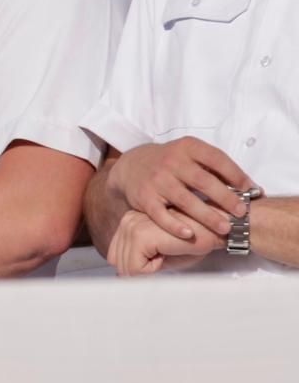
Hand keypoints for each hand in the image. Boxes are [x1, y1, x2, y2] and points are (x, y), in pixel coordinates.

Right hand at [107, 137, 251, 242]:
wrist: (132, 166)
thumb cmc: (171, 163)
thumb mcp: (189, 155)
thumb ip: (213, 167)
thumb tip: (249, 187)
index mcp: (187, 147)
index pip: (216, 158)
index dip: (235, 174)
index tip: (250, 189)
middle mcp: (171, 162)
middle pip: (202, 181)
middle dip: (225, 198)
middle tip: (241, 213)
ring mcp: (156, 180)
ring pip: (184, 200)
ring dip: (207, 216)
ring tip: (225, 228)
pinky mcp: (144, 198)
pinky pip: (161, 214)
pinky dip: (175, 225)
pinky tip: (190, 234)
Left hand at [108, 209, 222, 275]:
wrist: (218, 228)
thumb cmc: (195, 239)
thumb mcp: (161, 251)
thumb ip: (140, 260)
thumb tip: (121, 276)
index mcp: (130, 222)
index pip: (115, 255)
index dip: (135, 266)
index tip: (159, 259)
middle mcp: (128, 221)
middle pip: (117, 262)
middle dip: (140, 269)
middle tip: (165, 258)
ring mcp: (132, 227)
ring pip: (125, 267)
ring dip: (148, 269)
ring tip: (167, 254)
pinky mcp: (140, 236)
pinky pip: (135, 269)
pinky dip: (152, 270)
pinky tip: (168, 254)